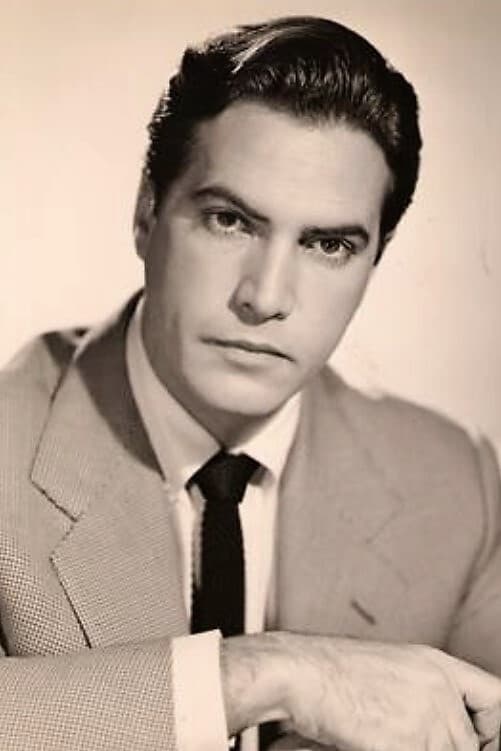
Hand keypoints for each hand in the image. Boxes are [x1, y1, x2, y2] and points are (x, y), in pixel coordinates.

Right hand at [221, 632, 500, 750]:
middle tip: (408, 742)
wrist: (303, 672)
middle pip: (466, 742)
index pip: (491, 696)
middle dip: (446, 749)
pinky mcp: (407, 742)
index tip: (481, 741)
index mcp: (435, 664)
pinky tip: (374, 744)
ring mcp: (426, 715)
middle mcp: (438, 687)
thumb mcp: (389, 671)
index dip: (493, 727)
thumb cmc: (332, 671)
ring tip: (383, 739)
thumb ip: (422, 697)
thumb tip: (441, 728)